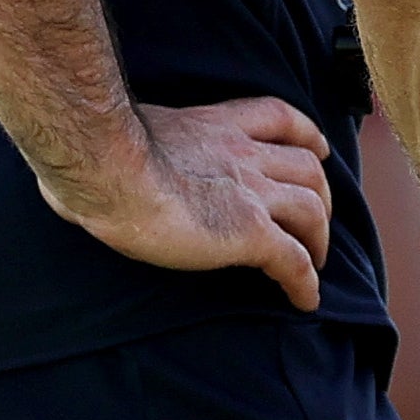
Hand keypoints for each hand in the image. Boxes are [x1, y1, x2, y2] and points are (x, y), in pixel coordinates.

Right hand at [48, 96, 333, 309]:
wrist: (107, 169)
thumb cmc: (99, 152)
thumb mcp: (132, 132)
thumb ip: (139, 142)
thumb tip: (112, 157)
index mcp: (216, 125)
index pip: (280, 119)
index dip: (307, 135)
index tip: (319, 148)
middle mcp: (243, 153)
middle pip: (307, 168)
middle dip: (320, 192)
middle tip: (318, 218)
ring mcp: (252, 192)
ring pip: (311, 209)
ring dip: (319, 236)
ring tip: (316, 260)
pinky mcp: (251, 232)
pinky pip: (293, 261)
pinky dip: (305, 282)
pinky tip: (306, 300)